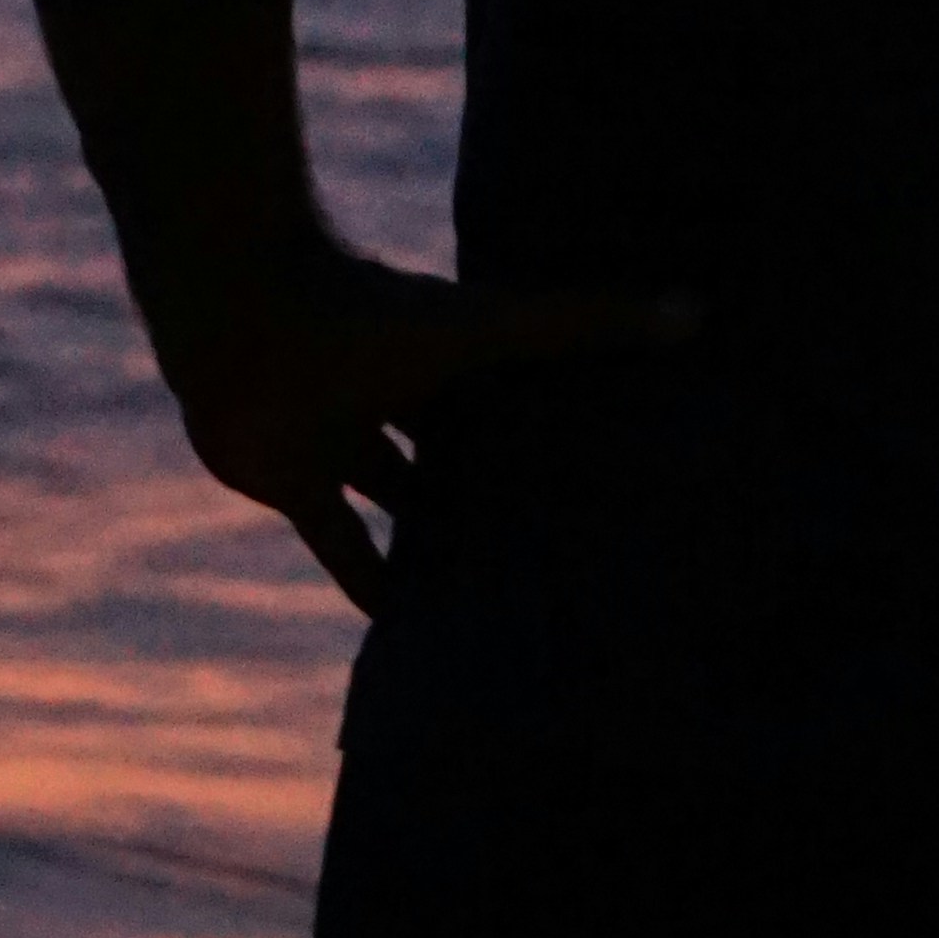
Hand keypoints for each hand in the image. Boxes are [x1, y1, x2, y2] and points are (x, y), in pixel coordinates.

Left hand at [141, 237, 695, 613]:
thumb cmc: (367, 312)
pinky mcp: (295, 481)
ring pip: (396, 497)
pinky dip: (368, 581)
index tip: (598, 467)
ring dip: (430, 536)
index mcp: (438, 350)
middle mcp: (391, 391)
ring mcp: (340, 434)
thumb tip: (695, 310)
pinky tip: (402, 627)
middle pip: (449, 449)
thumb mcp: (490, 327)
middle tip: (553, 542)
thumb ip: (586, 322)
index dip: (541, 427)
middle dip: (490, 486)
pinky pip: (340, 543)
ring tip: (493, 590)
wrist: (243, 319)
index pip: (502, 393)